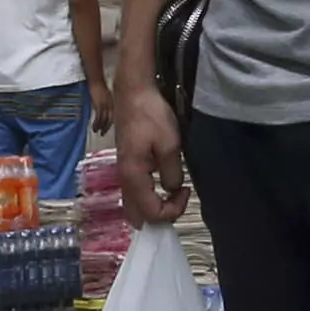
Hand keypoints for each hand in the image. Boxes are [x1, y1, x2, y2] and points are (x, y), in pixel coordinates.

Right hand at [111, 84, 189, 224]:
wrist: (133, 94)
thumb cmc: (151, 116)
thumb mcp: (170, 144)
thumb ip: (173, 173)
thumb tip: (173, 189)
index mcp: (132, 176)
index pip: (151, 213)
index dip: (172, 210)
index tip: (186, 191)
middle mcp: (124, 180)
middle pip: (137, 216)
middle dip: (160, 216)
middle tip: (178, 200)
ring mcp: (123, 174)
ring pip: (135, 206)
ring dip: (154, 207)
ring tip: (173, 195)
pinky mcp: (127, 167)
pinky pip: (135, 193)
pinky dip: (149, 198)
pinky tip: (164, 185)